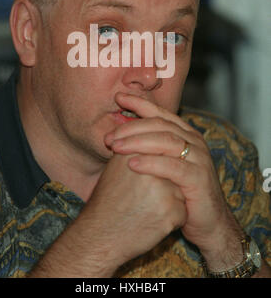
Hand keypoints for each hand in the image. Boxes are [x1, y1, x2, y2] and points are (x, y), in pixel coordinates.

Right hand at [78, 150, 186, 269]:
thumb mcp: (117, 166)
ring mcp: (162, 190)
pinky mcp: (171, 211)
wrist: (100, 235)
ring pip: (181, 191)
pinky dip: (171, 218)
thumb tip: (159, 136)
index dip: (155, 169)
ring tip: (145, 209)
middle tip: (143, 197)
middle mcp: (151, 167)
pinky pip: (182, 211)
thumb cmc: (110, 200)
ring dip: (170, 200)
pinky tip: (151, 222)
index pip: (162, 152)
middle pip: (173, 170)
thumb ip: (138, 149)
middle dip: (165, 183)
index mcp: (136, 152)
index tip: (142, 183)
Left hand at [105, 92, 244, 267]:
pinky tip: (132, 164)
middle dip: (132, 127)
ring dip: (137, 141)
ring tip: (115, 147)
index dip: (139, 103)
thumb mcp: (163, 165)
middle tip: (109, 136)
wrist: (208, 222)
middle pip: (160, 125)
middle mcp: (194, 141)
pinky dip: (150, 163)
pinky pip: (172, 166)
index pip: (160, 112)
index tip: (118, 97)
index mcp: (185, 134)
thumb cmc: (180, 191)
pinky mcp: (199, 178)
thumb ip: (147, 148)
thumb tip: (116, 135)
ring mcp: (199, 158)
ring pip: (166, 141)